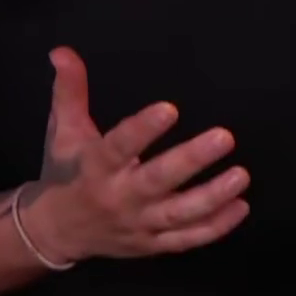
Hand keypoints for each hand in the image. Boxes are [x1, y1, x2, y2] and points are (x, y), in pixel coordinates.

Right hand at [16, 48, 250, 264]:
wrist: (54, 232)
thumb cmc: (66, 172)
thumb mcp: (64, 131)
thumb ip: (70, 90)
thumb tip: (62, 51)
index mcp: (95, 168)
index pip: (118, 147)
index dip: (142, 129)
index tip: (170, 108)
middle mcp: (118, 198)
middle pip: (156, 181)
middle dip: (191, 160)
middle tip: (225, 137)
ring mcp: (137, 225)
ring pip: (178, 214)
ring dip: (212, 197)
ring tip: (241, 175)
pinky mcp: (151, 244)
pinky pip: (186, 240)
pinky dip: (214, 228)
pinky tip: (241, 207)